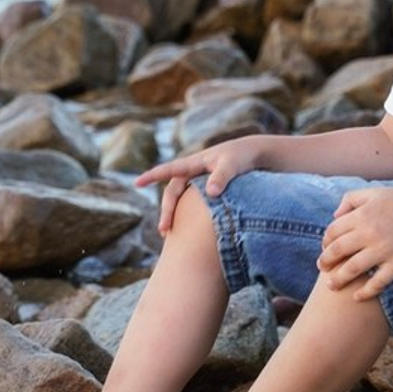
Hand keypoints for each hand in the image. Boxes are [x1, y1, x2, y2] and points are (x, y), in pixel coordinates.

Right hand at [134, 137, 263, 234]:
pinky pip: (191, 205)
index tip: (137, 182)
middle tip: (164, 230)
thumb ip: (221, 178)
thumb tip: (210, 194)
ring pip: (180, 200)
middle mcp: (192, 173)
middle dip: (167, 211)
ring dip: (175, 216)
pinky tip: (188, 232)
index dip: (152, 176)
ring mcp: (198, 182)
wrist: (255, 155)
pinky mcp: (206, 192)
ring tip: (170, 236)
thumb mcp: (232, 165)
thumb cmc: (242, 158)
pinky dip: (186, 217)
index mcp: (194, 163)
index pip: (169, 170)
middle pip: (173, 192)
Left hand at [318, 186, 392, 299]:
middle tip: (322, 268)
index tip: (325, 248)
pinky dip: (366, 292)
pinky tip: (357, 297)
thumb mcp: (373, 193)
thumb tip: (335, 216)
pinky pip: (379, 281)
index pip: (332, 232)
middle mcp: (369, 233)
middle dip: (325, 262)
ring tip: (331, 285)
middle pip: (338, 251)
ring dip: (338, 279)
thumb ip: (350, 200)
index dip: (325, 242)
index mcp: (361, 215)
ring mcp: (384, 249)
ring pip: (353, 269)